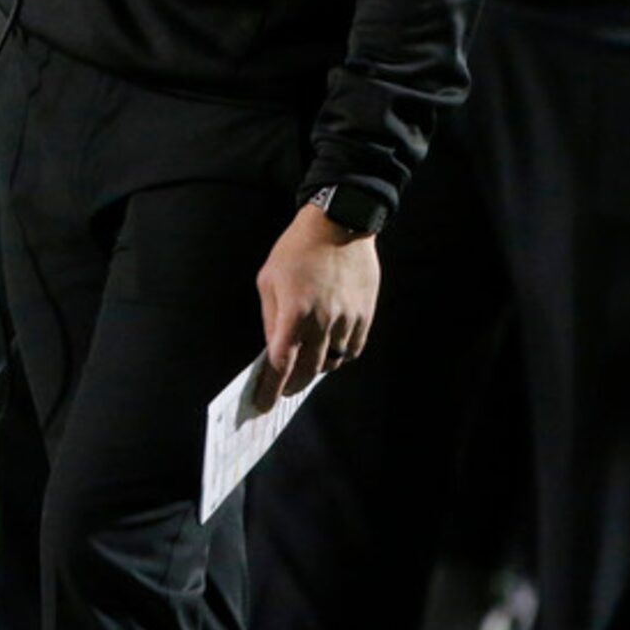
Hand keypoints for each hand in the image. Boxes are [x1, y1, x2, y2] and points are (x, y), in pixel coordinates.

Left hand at [253, 202, 379, 406]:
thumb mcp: (269, 279)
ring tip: (308, 359)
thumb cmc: (296, 250)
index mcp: (294, 312)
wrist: (339, 225)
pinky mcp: (365, 316)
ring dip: (318, 367)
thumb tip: (274, 349)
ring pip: (333, 362)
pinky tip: (331, 347)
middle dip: (294, 385)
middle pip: (308, 370)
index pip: (281, 363)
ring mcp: (347, 320)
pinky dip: (341, 354)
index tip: (264, 403)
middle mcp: (322, 321)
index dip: (271, 388)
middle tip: (285, 388)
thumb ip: (271, 318)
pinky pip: (353, 349)